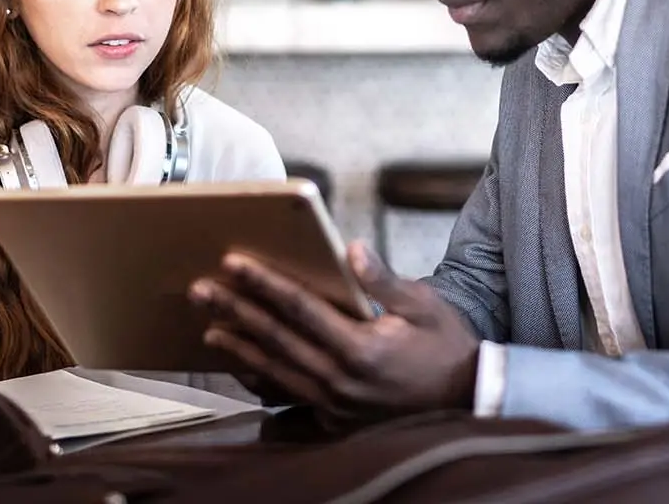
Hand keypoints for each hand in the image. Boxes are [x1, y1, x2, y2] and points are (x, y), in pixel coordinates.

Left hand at [189, 241, 479, 422]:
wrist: (467, 401)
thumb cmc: (446, 347)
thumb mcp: (423, 306)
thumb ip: (383, 280)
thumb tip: (351, 248)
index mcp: (362, 348)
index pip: (300, 309)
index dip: (264, 284)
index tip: (235, 263)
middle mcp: (341, 380)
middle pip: (277, 339)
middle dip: (236, 311)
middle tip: (201, 290)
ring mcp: (334, 404)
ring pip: (275, 371)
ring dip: (240, 347)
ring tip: (209, 328)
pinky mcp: (334, 419)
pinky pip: (288, 398)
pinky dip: (260, 381)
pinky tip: (240, 365)